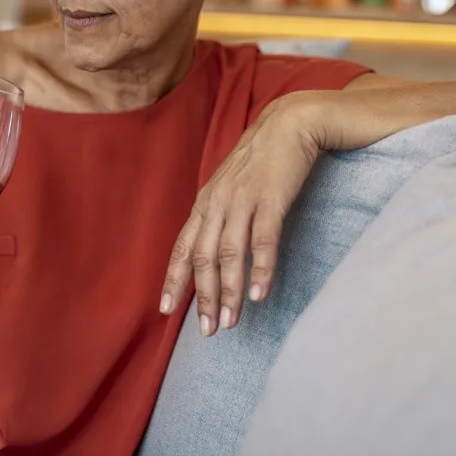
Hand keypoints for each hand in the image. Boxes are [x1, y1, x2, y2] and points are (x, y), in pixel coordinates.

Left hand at [160, 93, 322, 335]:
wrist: (289, 124)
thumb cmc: (260, 161)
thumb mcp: (230, 187)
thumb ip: (220, 218)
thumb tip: (213, 255)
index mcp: (205, 203)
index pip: (183, 247)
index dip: (174, 280)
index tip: (166, 310)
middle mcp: (218, 203)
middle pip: (203, 257)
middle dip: (204, 297)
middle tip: (208, 330)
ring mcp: (243, 200)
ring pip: (230, 253)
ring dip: (230, 291)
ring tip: (231, 322)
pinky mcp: (271, 198)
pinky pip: (263, 239)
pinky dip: (260, 269)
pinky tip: (260, 294)